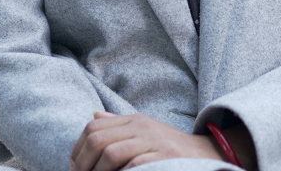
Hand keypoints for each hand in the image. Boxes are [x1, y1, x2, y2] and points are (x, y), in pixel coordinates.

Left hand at [70, 112, 225, 170]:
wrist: (206, 154)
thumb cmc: (170, 147)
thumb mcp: (145, 130)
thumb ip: (119, 124)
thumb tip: (94, 115)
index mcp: (133, 120)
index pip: (94, 127)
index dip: (78, 150)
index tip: (74, 167)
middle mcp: (141, 128)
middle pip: (99, 140)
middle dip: (83, 164)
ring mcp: (153, 142)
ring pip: (111, 153)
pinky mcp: (164, 158)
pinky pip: (133, 167)